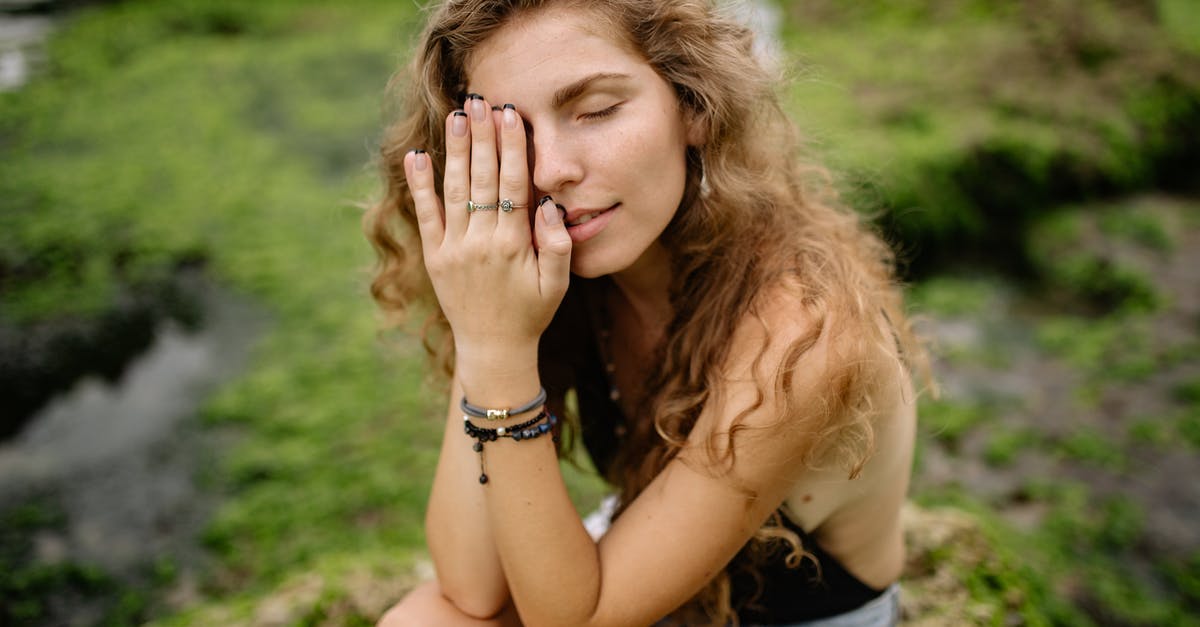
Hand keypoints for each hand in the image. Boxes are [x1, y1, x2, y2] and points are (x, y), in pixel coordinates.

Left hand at [404, 96, 571, 360]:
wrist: (493, 348)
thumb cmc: (531, 313)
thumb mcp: (559, 283)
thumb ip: (558, 243)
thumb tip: (548, 203)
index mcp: (514, 244)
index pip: (512, 184)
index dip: (511, 147)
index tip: (509, 115)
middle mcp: (481, 242)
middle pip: (482, 178)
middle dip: (482, 137)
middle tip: (481, 101)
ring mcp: (454, 248)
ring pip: (454, 189)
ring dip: (455, 150)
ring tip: (457, 115)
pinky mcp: (434, 256)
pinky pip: (426, 214)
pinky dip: (421, 185)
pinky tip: (418, 156)